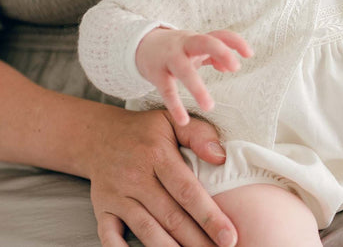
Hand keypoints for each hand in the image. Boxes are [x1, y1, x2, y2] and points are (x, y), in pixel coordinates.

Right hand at [88, 106, 237, 246]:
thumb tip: (221, 158)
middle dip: (197, 240)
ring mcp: (117, 195)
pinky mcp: (103, 209)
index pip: (187, 190)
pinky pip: (110, 237)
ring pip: (147, 230)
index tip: (229, 236)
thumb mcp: (174, 121)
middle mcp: (136, 177)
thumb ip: (200, 135)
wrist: (100, 136)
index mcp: (157, 154)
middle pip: (171, 216)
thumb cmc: (147, 131)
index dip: (209, 216)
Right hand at [136, 28, 252, 124]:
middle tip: (236, 68)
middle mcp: (185, 45)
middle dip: (221, 52)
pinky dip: (175, 105)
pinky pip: (167, 90)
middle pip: (205, 42)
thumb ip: (214, 57)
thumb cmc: (177, 50)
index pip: (220, 35)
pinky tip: (184, 121)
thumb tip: (229, 68)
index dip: (236, 42)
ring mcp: (169, 58)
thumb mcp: (195, 50)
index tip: (250, 54)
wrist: (142, 46)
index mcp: (198, 39)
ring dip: (197, 87)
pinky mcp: (156, 73)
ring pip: (184, 70)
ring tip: (209, 106)